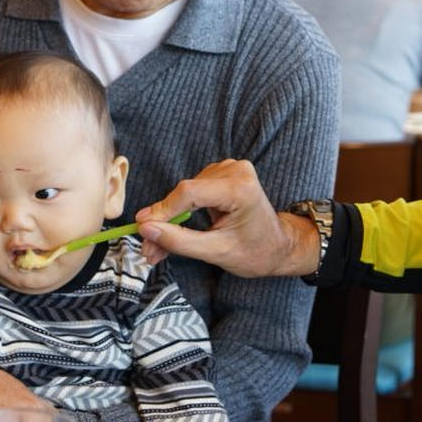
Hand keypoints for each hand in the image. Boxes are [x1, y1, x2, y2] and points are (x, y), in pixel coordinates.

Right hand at [136, 159, 319, 277]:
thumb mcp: (217, 253)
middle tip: (148, 248)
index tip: (141, 229)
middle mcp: (235, 171)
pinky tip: (172, 229)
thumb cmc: (257, 252)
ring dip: (169, 218)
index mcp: (241, 188)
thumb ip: (180, 241)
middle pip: (185, 192)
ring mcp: (230, 169)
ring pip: (185, 192)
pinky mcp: (223, 174)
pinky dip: (180, 211)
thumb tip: (145, 229)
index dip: (162, 211)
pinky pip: (192, 191)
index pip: (190, 192)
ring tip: (160, 245)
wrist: (279, 247)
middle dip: (163, 220)